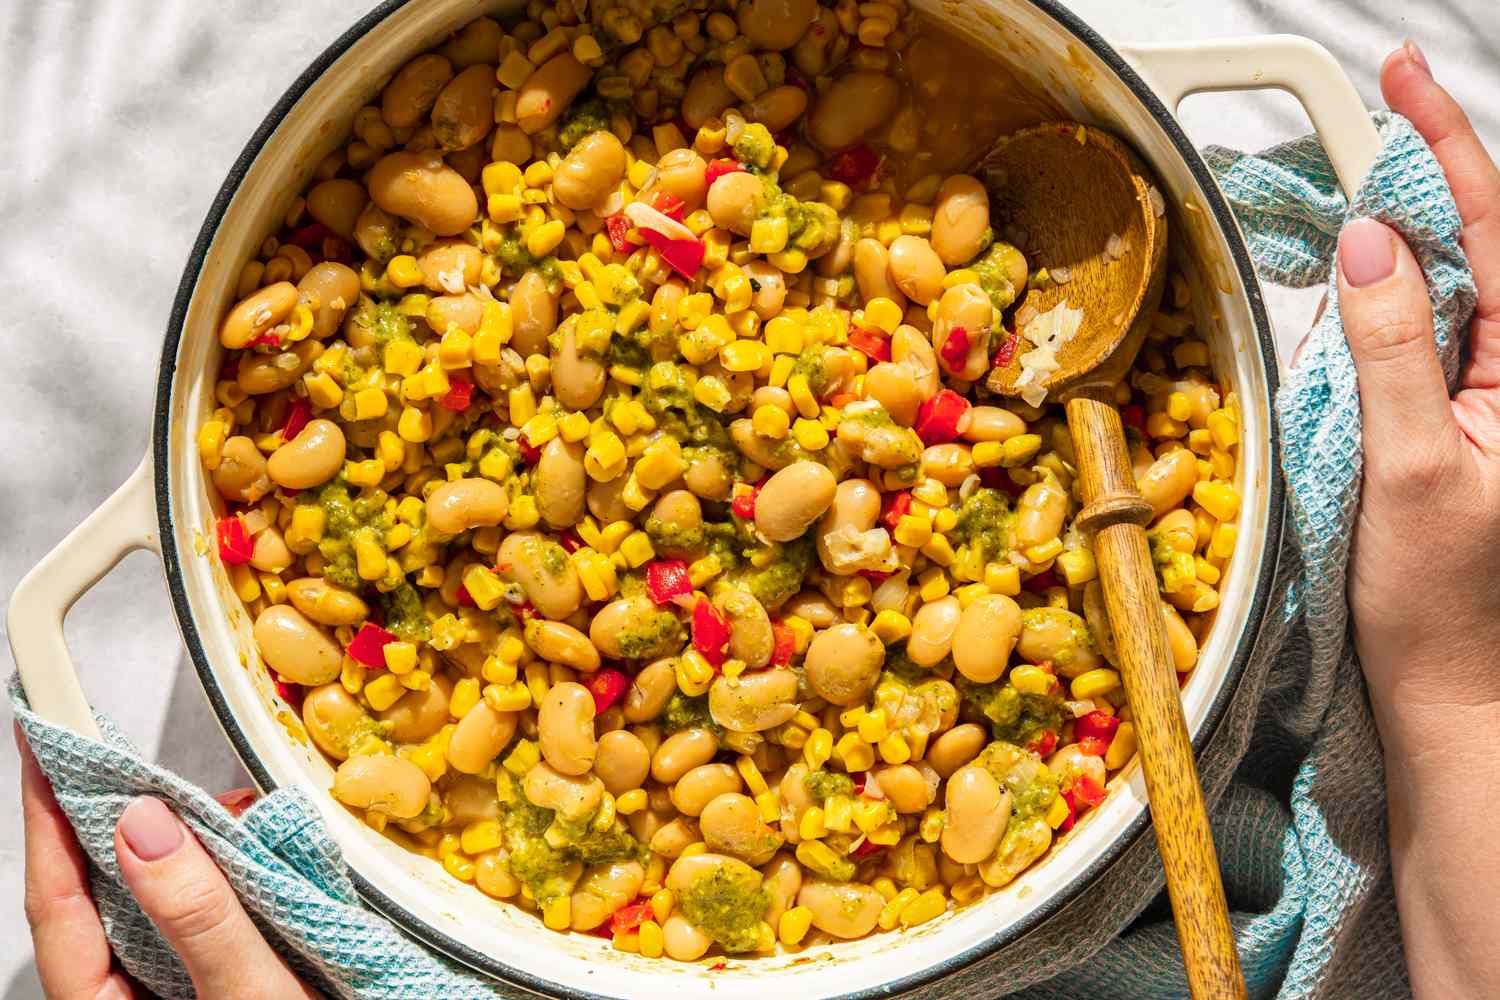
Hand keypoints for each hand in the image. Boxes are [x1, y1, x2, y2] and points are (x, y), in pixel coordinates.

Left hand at [18, 727, 317, 998]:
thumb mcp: (248, 993)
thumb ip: (197, 914)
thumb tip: (145, 822)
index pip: (56, 897)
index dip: (46, 814)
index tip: (42, 744)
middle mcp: (121, 995)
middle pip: (97, 892)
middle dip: (124, 820)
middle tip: (133, 757)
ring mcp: (163, 989)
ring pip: (150, 899)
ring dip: (187, 848)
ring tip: (234, 815)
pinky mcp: (207, 981)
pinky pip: (195, 913)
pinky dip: (221, 873)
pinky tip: (255, 853)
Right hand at [1339, 42, 1499, 998]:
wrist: (1452, 693)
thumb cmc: (1444, 603)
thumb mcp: (1411, 470)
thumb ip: (1393, 349)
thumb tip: (1368, 243)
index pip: (1499, 232)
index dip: (1450, 145)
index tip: (1402, 78)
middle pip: (1486, 240)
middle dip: (1437, 163)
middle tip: (1379, 103)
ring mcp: (1491, 398)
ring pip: (1456, 279)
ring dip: (1410, 223)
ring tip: (1364, 171)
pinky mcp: (1457, 421)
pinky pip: (1427, 330)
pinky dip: (1391, 287)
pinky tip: (1362, 269)